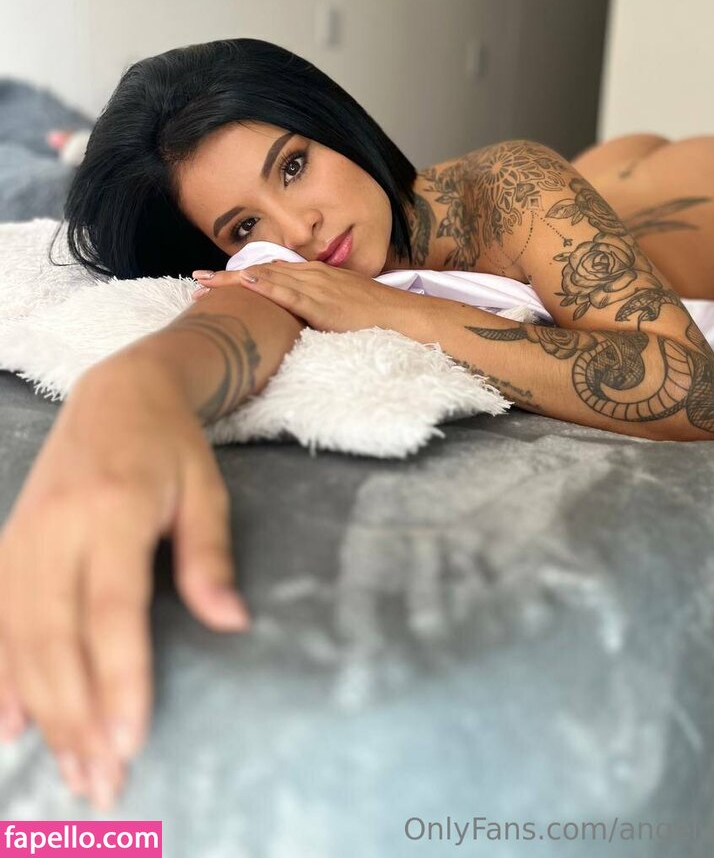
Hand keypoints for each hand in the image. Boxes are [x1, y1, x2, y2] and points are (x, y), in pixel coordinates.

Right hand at [0, 356, 250, 808]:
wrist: (117, 393)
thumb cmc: (171, 446)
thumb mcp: (207, 490)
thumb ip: (210, 557)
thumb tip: (232, 624)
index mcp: (114, 509)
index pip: (112, 608)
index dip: (119, 676)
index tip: (131, 738)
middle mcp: (57, 527)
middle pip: (56, 636)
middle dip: (77, 714)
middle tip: (103, 780)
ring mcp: (23, 537)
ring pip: (20, 639)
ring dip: (42, 710)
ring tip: (70, 770)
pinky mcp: (8, 546)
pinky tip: (6, 728)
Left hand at [191, 260, 417, 333]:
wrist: (401, 314)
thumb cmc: (374, 314)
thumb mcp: (339, 305)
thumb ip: (317, 305)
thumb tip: (298, 317)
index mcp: (314, 275)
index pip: (270, 271)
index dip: (240, 275)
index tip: (214, 281)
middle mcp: (311, 275)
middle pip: (261, 271)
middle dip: (227, 278)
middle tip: (196, 281)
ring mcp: (316, 287)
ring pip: (268, 278)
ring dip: (234, 281)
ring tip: (206, 284)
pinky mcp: (322, 304)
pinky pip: (290, 293)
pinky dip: (266, 287)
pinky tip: (246, 283)